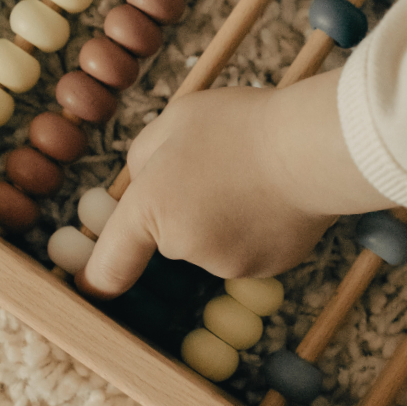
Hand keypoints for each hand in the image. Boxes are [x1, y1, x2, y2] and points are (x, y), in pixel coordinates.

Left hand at [81, 71, 385, 298]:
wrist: (316, 149)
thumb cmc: (242, 126)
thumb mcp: (175, 120)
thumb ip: (145, 157)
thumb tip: (144, 182)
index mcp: (151, 208)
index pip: (109, 266)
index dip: (95, 280)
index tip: (91, 285)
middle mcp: (185, 246)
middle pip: (172, 238)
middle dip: (184, 210)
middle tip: (216, 167)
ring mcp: (229, 264)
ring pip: (214, 244)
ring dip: (224, 219)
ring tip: (254, 176)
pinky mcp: (270, 268)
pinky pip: (251, 249)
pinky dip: (258, 230)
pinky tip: (276, 197)